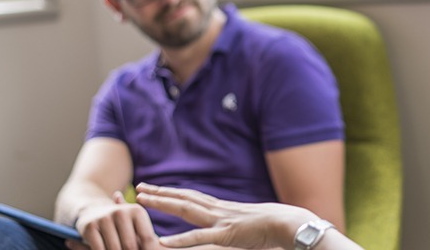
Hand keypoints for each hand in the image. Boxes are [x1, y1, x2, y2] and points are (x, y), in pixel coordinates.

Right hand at [65, 191, 161, 249]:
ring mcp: (104, 218)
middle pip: (131, 246)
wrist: (92, 211)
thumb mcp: (137, 229)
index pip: (148, 238)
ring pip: (115, 249)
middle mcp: (121, 212)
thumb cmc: (122, 226)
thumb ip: (150, 241)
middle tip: (130, 249)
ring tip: (119, 247)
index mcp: (137, 211)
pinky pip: (99, 249)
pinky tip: (105, 249)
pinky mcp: (89, 226)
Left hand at [136, 183, 315, 248]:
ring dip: (163, 204)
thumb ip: (236, 224)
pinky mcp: (226, 236)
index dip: (173, 192)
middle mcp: (218, 210)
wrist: (290, 224)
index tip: (157, 188)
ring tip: (143, 200)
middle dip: (161, 193)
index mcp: (223, 209)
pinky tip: (163, 241)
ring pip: (185, 210)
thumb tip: (232, 226)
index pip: (192, 197)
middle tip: (140, 187)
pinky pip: (198, 238)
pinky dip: (179, 240)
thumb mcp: (249, 224)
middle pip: (184, 198)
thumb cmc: (275, 226)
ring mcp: (220, 221)